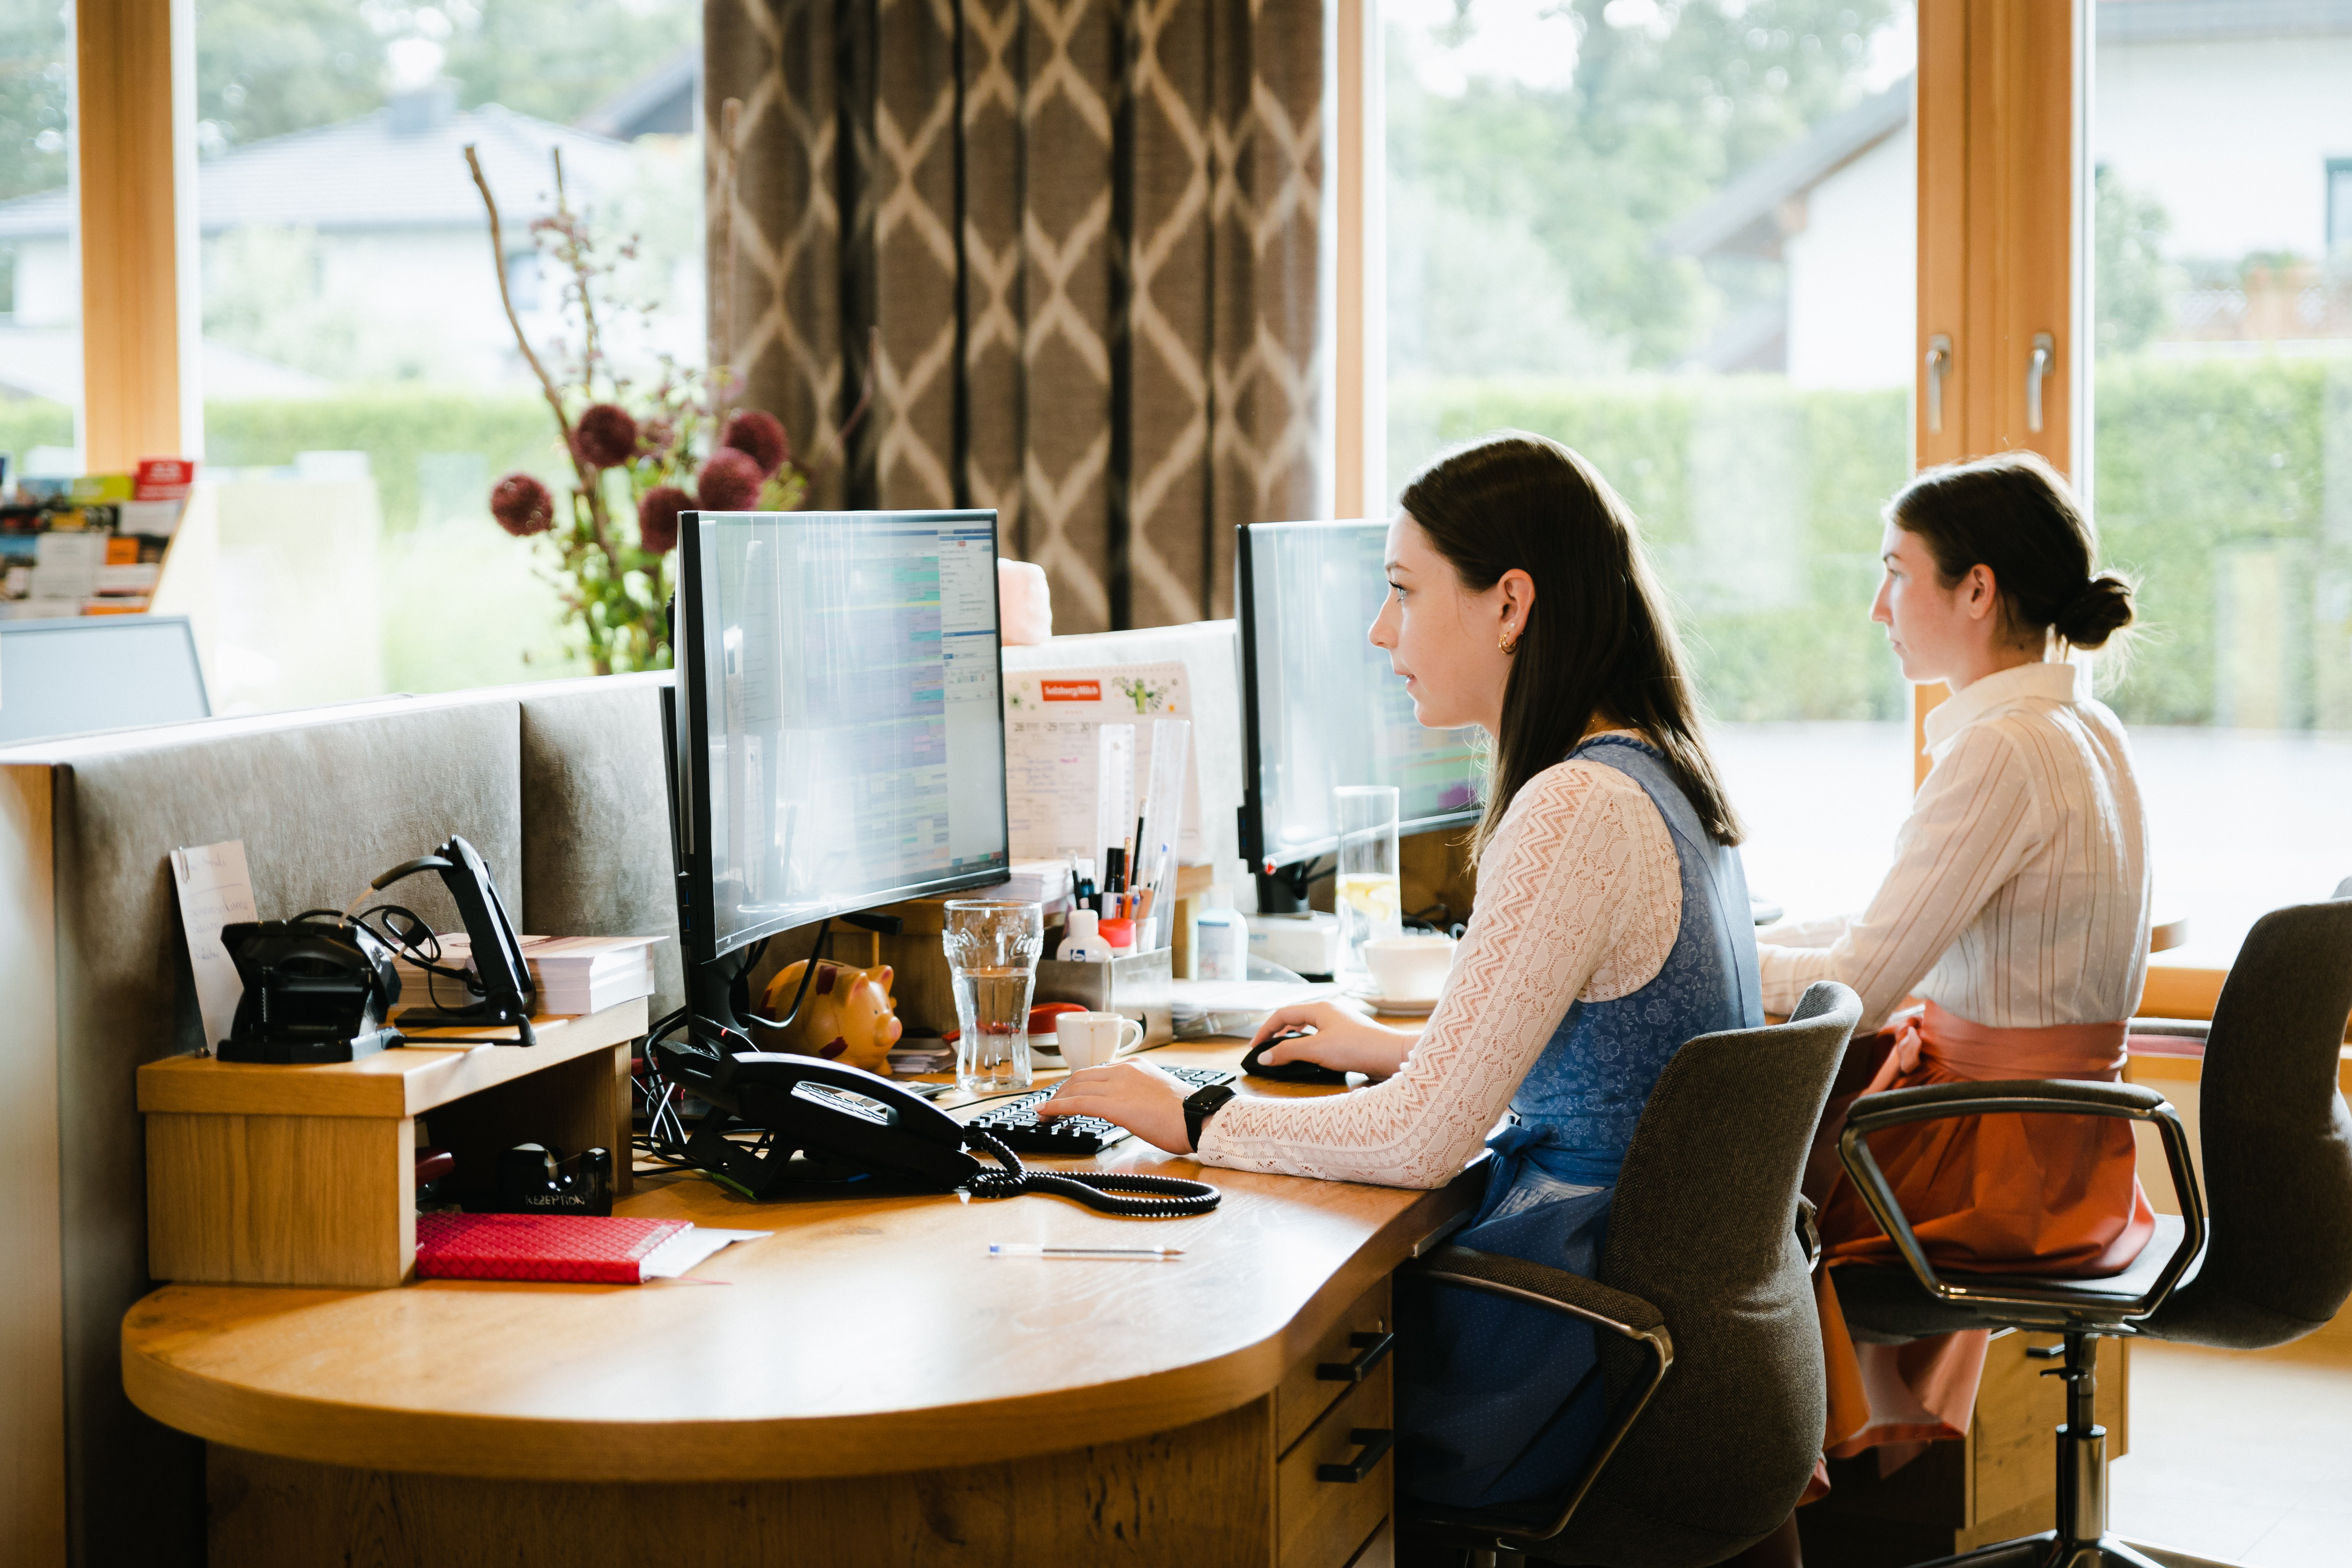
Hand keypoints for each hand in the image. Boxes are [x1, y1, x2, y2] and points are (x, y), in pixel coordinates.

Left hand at [1036, 1060, 1194, 1152]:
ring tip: (1045, 1111)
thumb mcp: (1158, 1094)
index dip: (1077, 1084)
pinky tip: (1046, 1113)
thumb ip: (1138, 1095)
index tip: (1068, 1094)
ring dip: (1056, 1099)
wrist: (1199, 1119)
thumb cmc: (1186, 1115)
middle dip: (1062, 1090)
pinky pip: (1078, 1103)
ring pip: (1076, 1087)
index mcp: (1135, 1066)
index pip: (1097, 1072)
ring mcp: (1118, 1085)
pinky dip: (1057, 1107)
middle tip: (1051, 1103)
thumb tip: (1129, 1108)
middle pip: (1081, 1076)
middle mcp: (1124, 1070)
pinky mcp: (1114, 1104)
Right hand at [1247, 1002, 1414, 1078]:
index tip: (1255, 1046)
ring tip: (1284, 1052)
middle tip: (1267, 1049)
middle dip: (1278, 1032)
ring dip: (1293, 1038)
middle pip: (1296, 1018)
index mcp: (1320, 1008)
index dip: (1266, 1029)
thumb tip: (1264, 1056)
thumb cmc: (1357, 1048)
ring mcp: (1341, 1023)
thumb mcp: (1316, 1050)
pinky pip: (1321, 1036)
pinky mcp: (1350, 1036)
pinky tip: (1310, 1056)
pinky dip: (1309, 1044)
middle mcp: (1330, 1011)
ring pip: (1309, 1027)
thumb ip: (1288, 1052)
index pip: (1283, 1014)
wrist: (1391, 1055)